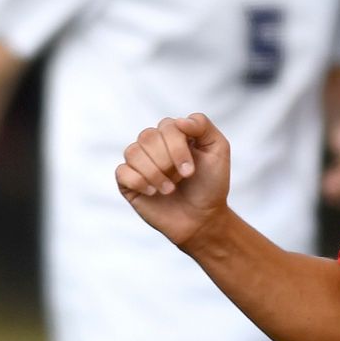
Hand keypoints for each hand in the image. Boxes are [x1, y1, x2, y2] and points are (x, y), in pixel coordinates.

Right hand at [116, 113, 233, 248]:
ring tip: (169, 190)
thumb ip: (203, 126)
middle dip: (166, 161)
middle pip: (148, 136)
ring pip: (133, 152)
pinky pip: (122, 171)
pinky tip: (152, 192)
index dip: (177, 148)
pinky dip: (139, 182)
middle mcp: (154, 144)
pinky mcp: (128, 181)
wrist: (202, 219)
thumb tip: (178, 121)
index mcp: (174, 134)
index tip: (190, 172)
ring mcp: (139, 162)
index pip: (167, 126)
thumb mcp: (218, 151)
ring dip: (154, 173)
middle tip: (182, 179)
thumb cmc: (211, 185)